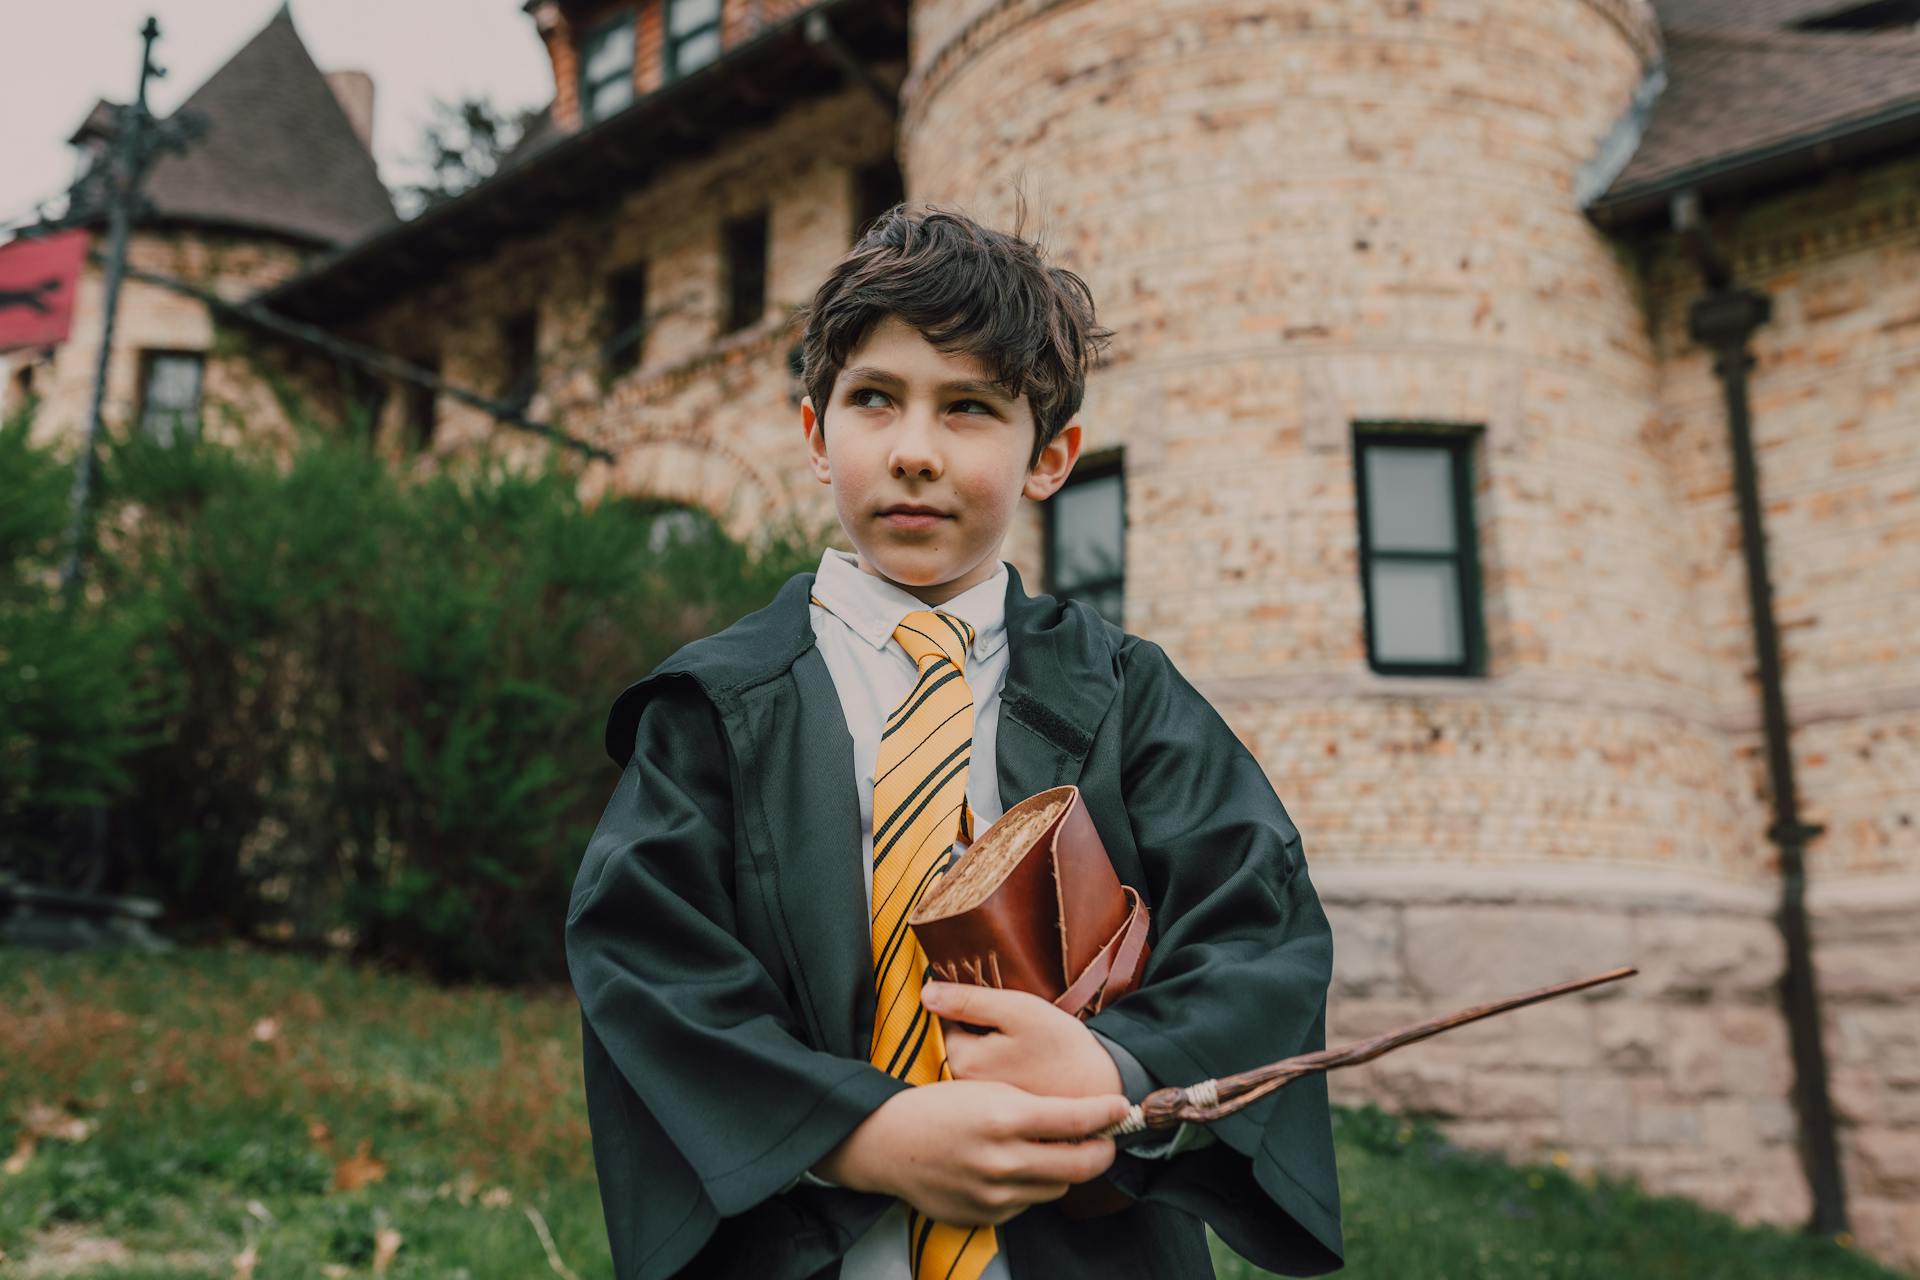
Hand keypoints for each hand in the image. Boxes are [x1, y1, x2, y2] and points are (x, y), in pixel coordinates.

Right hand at [812, 1080, 1127, 1225]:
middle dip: (1102, 1150)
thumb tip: (1086, 1119)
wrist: (888, 1143)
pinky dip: (1030, 1185)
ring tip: (1051, 1147)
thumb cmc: (938, 1104)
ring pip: (1057, 1187)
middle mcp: (1001, 1161)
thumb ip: (1036, 1107)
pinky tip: (1013, 1166)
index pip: (1077, 1120)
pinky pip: (1027, 1202)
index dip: (1108, 1113)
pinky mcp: (985, 1216)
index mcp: (1003, 1117)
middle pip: (1080, 1166)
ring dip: (1063, 1168)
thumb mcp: (987, 1090)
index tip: (1123, 1106)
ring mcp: (993, 1194)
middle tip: (1105, 1138)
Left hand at [920, 981, 1124, 1098]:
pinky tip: (1024, 1073)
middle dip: (975, 1034)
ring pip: (969, 1065)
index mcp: (963, 1060)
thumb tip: (925, 993)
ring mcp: (979, 1105)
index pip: (946, 1023)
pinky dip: (997, 1076)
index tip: (998, 1014)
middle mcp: (962, 1089)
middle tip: (1014, 1036)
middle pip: (955, 1047)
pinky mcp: (997, 1113)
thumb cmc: (1060, 1045)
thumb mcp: (1017, 1010)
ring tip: (1021, 1054)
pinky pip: (984, 1087)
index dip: (971, 1010)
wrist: (1099, 1087)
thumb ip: (969, 1000)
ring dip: (986, 1054)